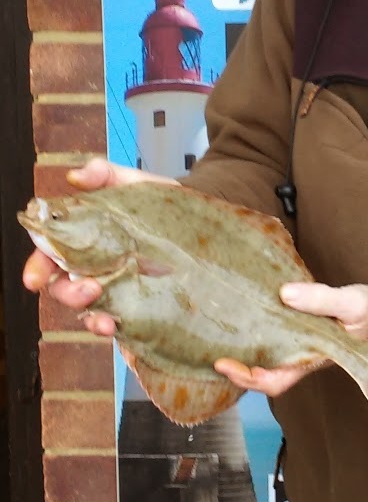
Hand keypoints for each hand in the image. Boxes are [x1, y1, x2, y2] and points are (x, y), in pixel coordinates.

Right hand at [22, 157, 175, 336]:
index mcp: (83, 240)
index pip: (50, 256)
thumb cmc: (157, 200)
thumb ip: (103, 174)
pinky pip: (120, 322)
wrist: (198, 218)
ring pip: (88, 311)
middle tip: (89, 287)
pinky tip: (118, 327)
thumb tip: (75, 177)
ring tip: (104, 318)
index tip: (36, 278)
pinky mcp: (138, 304)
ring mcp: (115, 289)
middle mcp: (94, 268)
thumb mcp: (130, 181)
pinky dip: (114, 328)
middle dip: (68, 294)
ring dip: (89, 318)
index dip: (38, 268)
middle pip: (64, 289)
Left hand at [215, 282, 367, 396]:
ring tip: (225, 332)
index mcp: (315, 357)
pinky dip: (263, 333)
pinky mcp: (309, 333)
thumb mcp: (350, 303)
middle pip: (266, 373)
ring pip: (271, 357)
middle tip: (213, 348)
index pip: (276, 380)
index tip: (223, 363)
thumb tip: (284, 294)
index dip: (248, 377)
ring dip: (249, 350)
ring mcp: (307, 346)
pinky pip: (280, 340)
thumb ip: (320, 300)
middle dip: (239, 367)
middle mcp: (306, 356)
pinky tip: (251, 316)